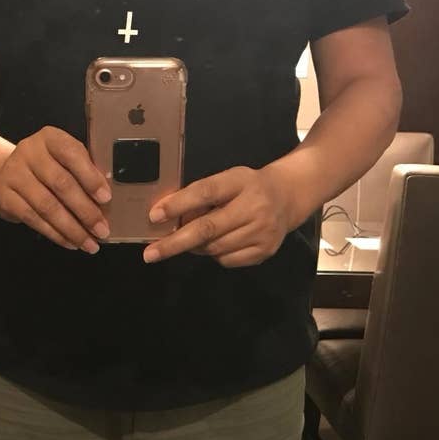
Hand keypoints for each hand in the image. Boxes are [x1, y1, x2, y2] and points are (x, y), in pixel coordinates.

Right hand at [0, 126, 110, 253]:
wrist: (2, 172)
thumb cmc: (45, 166)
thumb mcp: (62, 159)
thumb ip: (83, 171)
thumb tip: (105, 198)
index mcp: (50, 138)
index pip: (72, 153)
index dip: (90, 177)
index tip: (106, 198)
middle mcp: (30, 152)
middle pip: (61, 184)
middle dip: (85, 211)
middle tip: (102, 229)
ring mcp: (14, 174)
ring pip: (48, 206)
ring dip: (72, 229)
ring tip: (90, 243)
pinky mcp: (4, 196)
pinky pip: (34, 219)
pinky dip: (55, 234)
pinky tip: (71, 242)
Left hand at [143, 165, 294, 267]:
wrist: (288, 196)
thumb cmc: (248, 185)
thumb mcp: (228, 179)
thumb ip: (202, 194)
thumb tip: (166, 214)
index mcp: (240, 182)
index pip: (205, 192)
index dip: (178, 204)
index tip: (154, 215)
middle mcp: (253, 207)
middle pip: (207, 228)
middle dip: (174, 243)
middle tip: (150, 254)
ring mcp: (261, 232)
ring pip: (214, 248)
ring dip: (193, 247)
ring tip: (186, 240)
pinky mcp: (265, 251)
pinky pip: (227, 260)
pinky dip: (213, 254)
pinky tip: (214, 243)